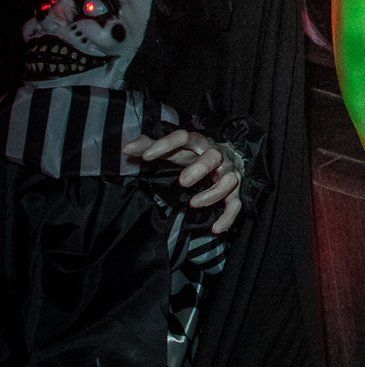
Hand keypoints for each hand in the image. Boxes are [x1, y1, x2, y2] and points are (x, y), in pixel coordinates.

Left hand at [123, 127, 242, 232]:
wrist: (221, 160)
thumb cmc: (190, 155)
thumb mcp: (171, 150)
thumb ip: (149, 147)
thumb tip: (126, 149)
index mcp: (197, 143)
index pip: (184, 137)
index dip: (165, 144)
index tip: (146, 156)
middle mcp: (216, 155)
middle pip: (213, 156)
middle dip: (199, 169)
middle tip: (182, 182)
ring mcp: (228, 173)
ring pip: (229, 180)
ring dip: (213, 193)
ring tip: (193, 204)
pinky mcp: (235, 191)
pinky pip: (236, 204)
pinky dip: (228, 217)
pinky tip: (215, 228)